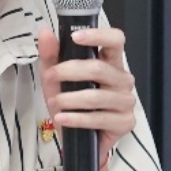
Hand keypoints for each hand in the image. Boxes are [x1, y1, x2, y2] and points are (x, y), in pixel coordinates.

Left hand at [36, 26, 136, 166]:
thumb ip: (50, 55)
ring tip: (54, 102)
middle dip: (69, 72)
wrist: (75, 138)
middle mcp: (122, 79)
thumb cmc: (70, 103)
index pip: (115, 40)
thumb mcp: (55, 77)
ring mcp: (126, 101)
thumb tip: (45, 32)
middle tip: (50, 76)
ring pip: (96, 96)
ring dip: (69, 99)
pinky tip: (62, 118)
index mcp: (110, 62)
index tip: (75, 37)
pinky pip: (99, 119)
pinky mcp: (125, 122)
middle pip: (99, 68)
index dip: (98, 35)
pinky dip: (75, 119)